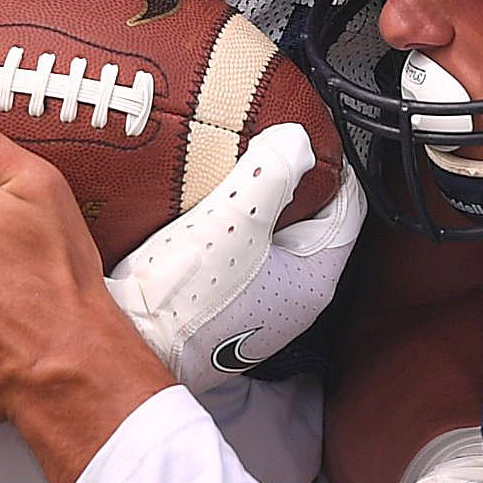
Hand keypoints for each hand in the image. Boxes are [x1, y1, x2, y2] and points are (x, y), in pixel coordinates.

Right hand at [108, 124, 366, 392]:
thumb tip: (299, 140)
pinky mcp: (229, 306)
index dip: (336, 167)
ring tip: (240, 166)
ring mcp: (263, 305)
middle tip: (274, 142)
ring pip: (275, 238)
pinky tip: (209, 208)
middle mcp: (296, 298)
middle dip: (297, 182)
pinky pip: (244, 254)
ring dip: (262, 204)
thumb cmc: (184, 297)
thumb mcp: (233, 220)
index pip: (348, 209)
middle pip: (312, 223)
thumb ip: (273, 172)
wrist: (134, 348)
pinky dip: (236, 227)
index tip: (316, 134)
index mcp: (315, 279)